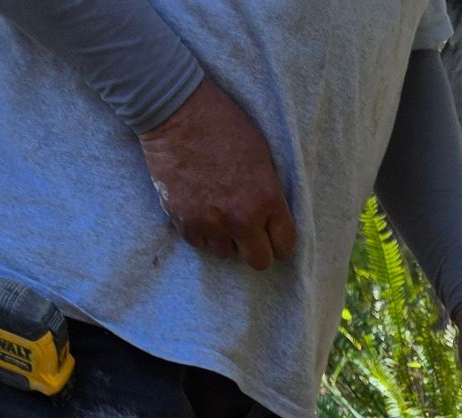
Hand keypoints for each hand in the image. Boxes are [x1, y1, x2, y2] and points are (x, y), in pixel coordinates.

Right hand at [140, 76, 295, 269]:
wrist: (176, 111)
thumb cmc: (222, 124)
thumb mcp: (261, 155)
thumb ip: (269, 193)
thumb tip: (272, 219)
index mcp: (265, 200)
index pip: (285, 246)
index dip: (280, 242)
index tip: (274, 237)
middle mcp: (240, 219)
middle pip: (259, 261)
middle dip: (257, 248)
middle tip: (249, 231)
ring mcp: (210, 223)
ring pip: (228, 254)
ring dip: (228, 239)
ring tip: (221, 213)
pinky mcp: (184, 222)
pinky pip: (201, 244)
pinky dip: (203, 232)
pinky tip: (202, 210)